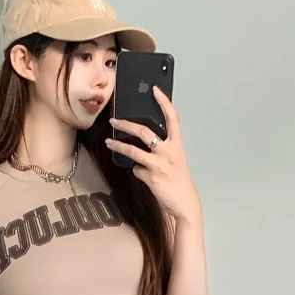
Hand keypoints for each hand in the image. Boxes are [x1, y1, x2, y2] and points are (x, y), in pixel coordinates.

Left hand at [106, 86, 200, 223]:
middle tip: (114, 120)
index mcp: (177, 146)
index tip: (155, 90)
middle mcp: (169, 152)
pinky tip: (144, 176)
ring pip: (133, 150)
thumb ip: (163, 151)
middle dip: (126, 124)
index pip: (173, 119)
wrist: (185, 204)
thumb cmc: (180, 183)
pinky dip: (137, 172)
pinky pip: (136, 170)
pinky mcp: (151, 177)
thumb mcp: (175, 162)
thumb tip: (142, 147)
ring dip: (118, 145)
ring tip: (109, 141)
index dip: (164, 102)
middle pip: (144, 131)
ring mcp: (159, 164)